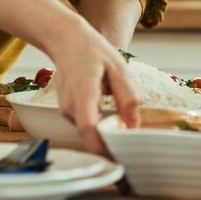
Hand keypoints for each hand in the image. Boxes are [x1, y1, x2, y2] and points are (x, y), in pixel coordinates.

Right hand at [45, 19, 138, 155]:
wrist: (66, 41)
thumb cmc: (92, 50)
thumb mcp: (118, 68)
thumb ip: (127, 97)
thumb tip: (134, 125)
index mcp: (83, 91)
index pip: (88, 127)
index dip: (102, 146)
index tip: (120, 157)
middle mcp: (70, 105)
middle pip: (90, 136)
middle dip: (109, 147)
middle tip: (131, 151)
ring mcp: (66, 110)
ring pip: (88, 133)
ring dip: (105, 136)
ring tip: (123, 132)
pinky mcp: (68, 112)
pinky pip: (86, 126)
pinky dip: (99, 127)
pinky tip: (109, 118)